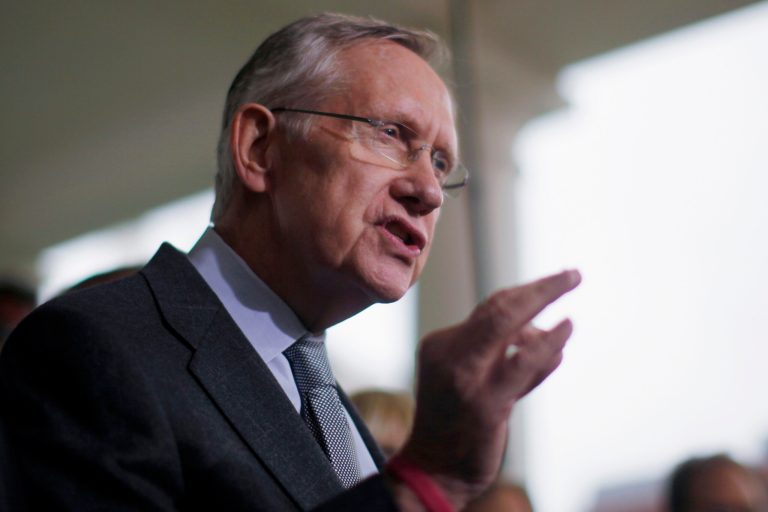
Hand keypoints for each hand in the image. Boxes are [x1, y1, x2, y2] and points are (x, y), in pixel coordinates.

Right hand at [392, 269, 580, 508]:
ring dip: (546, 307)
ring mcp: (465, 377)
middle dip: (540, 288)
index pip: (488, 310)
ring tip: (571, 309)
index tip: (553, 286)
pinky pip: (523, 362)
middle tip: (573, 275)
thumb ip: (502, 354)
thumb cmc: (457, 424)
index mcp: (440, 344)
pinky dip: (549, 344)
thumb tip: (541, 330)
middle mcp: (449, 354)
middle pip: (497, 307)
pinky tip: (565, 332)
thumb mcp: (469, 378)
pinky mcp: (486, 403)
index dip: (526, 295)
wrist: (435, 470)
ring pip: (507, 324)